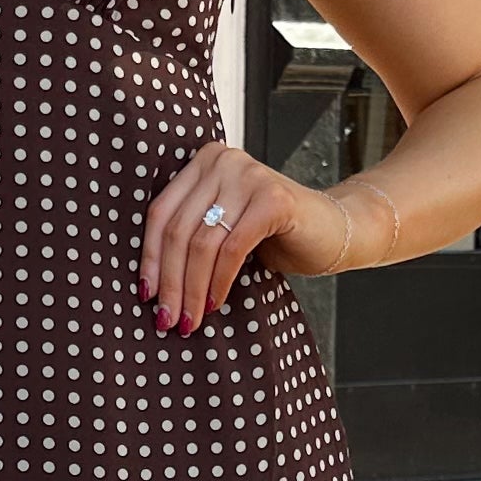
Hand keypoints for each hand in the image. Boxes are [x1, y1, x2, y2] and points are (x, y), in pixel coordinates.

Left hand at [139, 144, 356, 331]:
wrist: (333, 229)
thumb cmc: (273, 234)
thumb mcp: (222, 228)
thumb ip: (190, 235)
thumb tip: (150, 285)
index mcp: (203, 161)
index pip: (160, 213)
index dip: (149, 258)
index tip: (146, 296)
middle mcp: (223, 160)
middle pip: (179, 230)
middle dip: (171, 281)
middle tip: (167, 319)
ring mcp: (249, 176)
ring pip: (202, 243)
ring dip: (192, 288)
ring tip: (189, 320)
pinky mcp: (274, 199)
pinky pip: (233, 248)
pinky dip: (220, 281)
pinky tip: (215, 303)